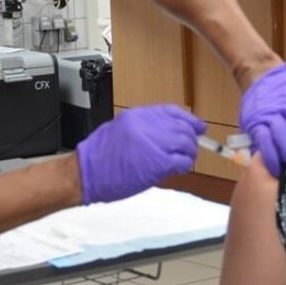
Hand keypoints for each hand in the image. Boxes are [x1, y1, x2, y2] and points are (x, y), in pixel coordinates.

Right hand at [76, 105, 204, 203]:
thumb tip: (168, 133)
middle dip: (191, 139)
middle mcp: (147, 126)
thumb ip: (144, 128)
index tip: (199, 126)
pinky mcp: (157, 163)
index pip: (172, 111)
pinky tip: (179, 169)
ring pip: (186, 144)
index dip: (190, 119)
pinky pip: (182, 161)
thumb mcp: (121, 129)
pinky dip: (185, 165)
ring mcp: (153, 143)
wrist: (86, 173)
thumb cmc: (99, 157)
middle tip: (190, 149)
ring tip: (184, 161)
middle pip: (182, 127)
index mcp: (138, 115)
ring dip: (189, 154)